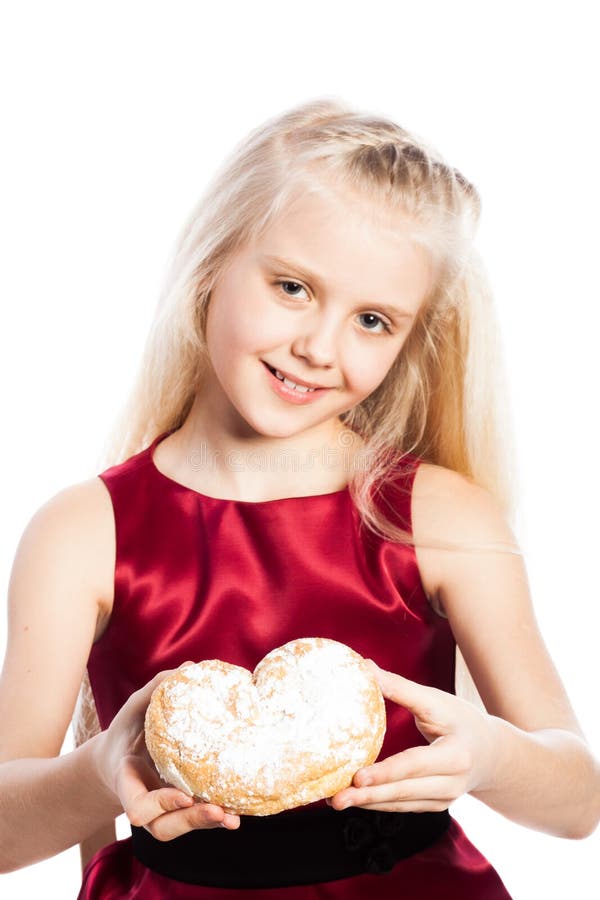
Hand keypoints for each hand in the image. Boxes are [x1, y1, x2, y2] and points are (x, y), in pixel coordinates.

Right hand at [92, 663, 240, 839]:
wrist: (119, 757)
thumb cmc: (127, 730)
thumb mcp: (133, 708)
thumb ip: (154, 691)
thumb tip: (189, 668)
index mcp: (126, 779)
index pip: (137, 804)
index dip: (160, 803)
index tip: (185, 794)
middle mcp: (142, 800)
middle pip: (161, 827)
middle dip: (189, 820)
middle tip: (216, 809)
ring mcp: (158, 810)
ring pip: (177, 828)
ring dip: (204, 824)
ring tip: (231, 817)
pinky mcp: (174, 809)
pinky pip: (190, 819)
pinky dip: (212, 819)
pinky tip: (235, 815)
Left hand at [327, 659, 497, 812]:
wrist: (492, 753)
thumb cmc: (461, 720)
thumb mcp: (436, 701)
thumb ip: (400, 687)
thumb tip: (365, 667)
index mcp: (456, 755)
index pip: (415, 765)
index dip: (385, 772)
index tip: (357, 777)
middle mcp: (452, 783)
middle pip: (405, 791)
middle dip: (369, 795)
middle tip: (337, 798)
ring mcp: (445, 799)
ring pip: (401, 803)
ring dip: (369, 803)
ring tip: (337, 801)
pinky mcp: (435, 806)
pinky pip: (404, 806)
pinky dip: (379, 803)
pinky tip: (357, 799)